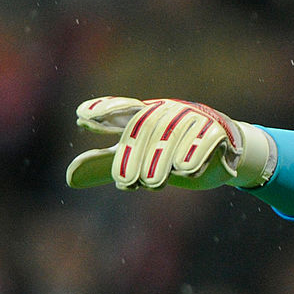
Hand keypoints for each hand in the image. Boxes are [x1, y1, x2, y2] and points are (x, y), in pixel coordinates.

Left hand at [66, 96, 276, 190]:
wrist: (223, 150)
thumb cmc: (172, 152)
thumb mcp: (138, 158)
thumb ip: (106, 164)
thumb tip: (70, 178)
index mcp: (145, 114)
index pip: (122, 110)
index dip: (104, 111)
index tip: (82, 118)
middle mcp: (167, 112)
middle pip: (146, 130)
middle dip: (135, 156)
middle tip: (126, 182)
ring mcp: (193, 119)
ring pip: (173, 138)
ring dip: (162, 162)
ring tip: (153, 183)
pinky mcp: (217, 131)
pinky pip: (205, 141)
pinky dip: (195, 155)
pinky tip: (185, 170)